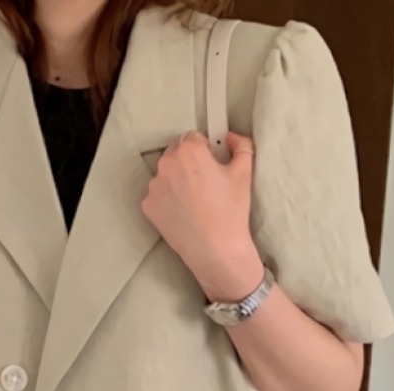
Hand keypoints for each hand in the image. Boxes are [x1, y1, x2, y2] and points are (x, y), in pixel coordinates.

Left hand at [142, 131, 263, 301]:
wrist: (215, 250)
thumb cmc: (230, 212)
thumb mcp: (245, 173)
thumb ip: (242, 146)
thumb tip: (232, 138)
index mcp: (189, 151)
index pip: (194, 137)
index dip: (205, 150)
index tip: (212, 164)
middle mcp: (166, 165)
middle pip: (176, 154)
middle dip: (188, 163)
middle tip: (204, 183)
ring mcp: (154, 187)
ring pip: (166, 174)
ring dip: (176, 180)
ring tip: (194, 200)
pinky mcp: (148, 206)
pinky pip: (158, 195)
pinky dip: (167, 199)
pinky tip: (183, 211)